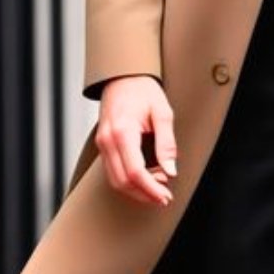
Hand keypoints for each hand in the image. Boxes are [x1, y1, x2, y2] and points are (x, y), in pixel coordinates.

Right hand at [96, 75, 177, 206]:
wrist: (124, 76)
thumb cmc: (143, 90)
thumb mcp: (163, 113)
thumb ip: (167, 143)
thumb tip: (171, 170)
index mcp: (122, 131)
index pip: (134, 172)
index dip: (150, 189)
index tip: (165, 196)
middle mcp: (107, 140)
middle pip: (122, 181)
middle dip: (144, 194)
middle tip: (164, 197)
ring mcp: (102, 143)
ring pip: (115, 180)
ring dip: (136, 190)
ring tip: (158, 186)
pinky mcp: (103, 145)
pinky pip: (112, 171)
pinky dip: (129, 180)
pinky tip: (147, 176)